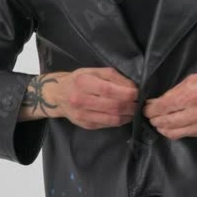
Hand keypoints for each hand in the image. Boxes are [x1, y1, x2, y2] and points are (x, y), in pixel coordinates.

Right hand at [20, 67, 137, 128]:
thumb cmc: (78, 80)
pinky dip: (120, 120)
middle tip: (139, 102)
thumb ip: (114, 77)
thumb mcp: (94, 71)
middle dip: (131, 105)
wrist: (57, 95)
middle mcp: (80, 100)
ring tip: (134, 109)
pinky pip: (108, 124)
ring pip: (112, 118)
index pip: (109, 90)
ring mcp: (82, 115)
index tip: (137, 92)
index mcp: (83, 82)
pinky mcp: (85, 125)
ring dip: (128, 115)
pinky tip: (125, 115)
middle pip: (113, 106)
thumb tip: (132, 86)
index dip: (127, 93)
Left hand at [143, 68, 196, 139]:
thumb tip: (164, 98)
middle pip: (163, 122)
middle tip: (151, 113)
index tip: (147, 105)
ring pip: (171, 133)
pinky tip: (176, 124)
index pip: (161, 107)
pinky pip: (185, 135)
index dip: (149, 108)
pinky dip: (176, 130)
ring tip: (160, 121)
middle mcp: (194, 113)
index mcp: (191, 95)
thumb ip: (180, 88)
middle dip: (153, 118)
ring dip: (162, 127)